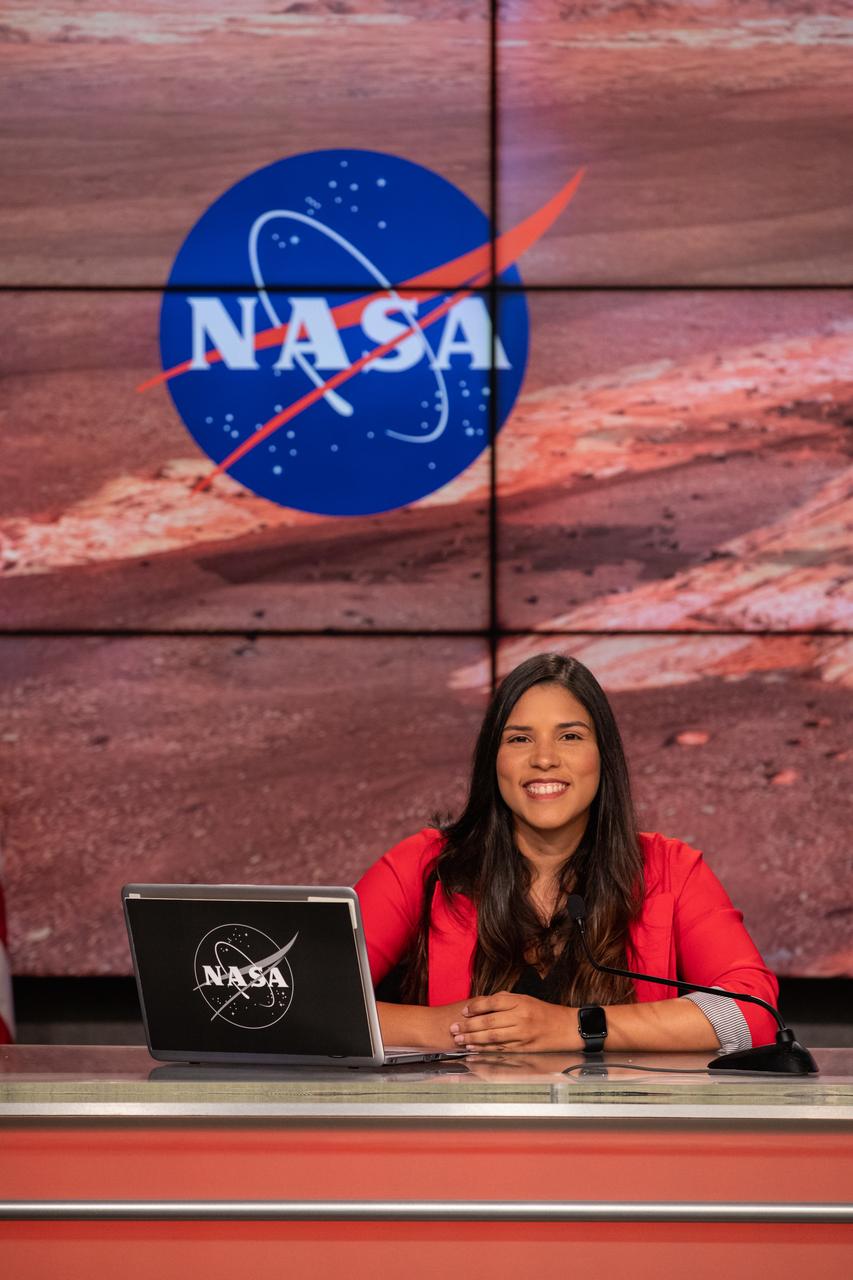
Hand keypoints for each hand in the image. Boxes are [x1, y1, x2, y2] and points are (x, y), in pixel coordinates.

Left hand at [449, 992, 579, 1052]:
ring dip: (474, 1039)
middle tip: (454, 1029)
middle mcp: (521, 1017)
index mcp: (520, 1002)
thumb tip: (482, 1004)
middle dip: (469, 1026)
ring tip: (460, 1040)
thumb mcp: (525, 999)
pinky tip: (475, 1050)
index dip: (475, 1007)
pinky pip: (501, 1049)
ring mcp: (522, 1034)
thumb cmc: (544, 1012)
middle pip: (489, 1021)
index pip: (493, 1002)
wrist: (566, 1028)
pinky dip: (486, 1050)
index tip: (463, 1012)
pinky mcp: (524, 1049)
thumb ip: (505, 1000)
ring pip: (493, 1037)